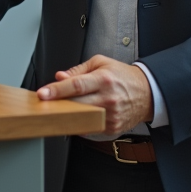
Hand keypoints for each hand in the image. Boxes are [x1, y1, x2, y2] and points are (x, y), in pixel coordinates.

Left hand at [36, 55, 153, 135]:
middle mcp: (108, 99)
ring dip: (66, 115)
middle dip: (57, 104)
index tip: (42, 94)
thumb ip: (78, 70)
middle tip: (44, 103)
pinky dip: (79, 123)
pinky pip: (89, 128)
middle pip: (76, 104)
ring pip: (81, 118)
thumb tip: (59, 77)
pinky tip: (75, 116)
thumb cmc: (123, 76)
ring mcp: (111, 116)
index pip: (76, 86)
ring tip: (57, 110)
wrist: (147, 93)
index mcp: (104, 80)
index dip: (57, 90)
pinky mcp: (112, 128)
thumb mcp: (101, 63)